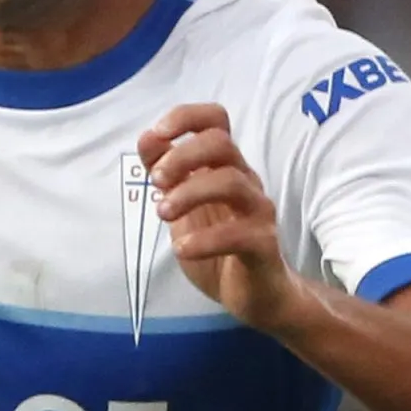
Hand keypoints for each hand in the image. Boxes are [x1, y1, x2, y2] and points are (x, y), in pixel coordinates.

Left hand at [138, 103, 308, 332]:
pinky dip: (204, 240)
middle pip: (222, 143)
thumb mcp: (180, 206)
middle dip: (182, 157)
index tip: (157, 134)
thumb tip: (147, 137)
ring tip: (162, 213)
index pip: (216, 120)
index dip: (186, 117)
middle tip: (156, 182)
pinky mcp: (263, 244)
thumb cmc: (216, 243)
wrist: (251, 293)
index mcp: (223, 166)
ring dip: (189, 193)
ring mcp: (257, 211)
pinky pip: (239, 233)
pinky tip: (182, 249)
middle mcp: (244, 180)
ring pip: (231, 182)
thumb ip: (165, 173)